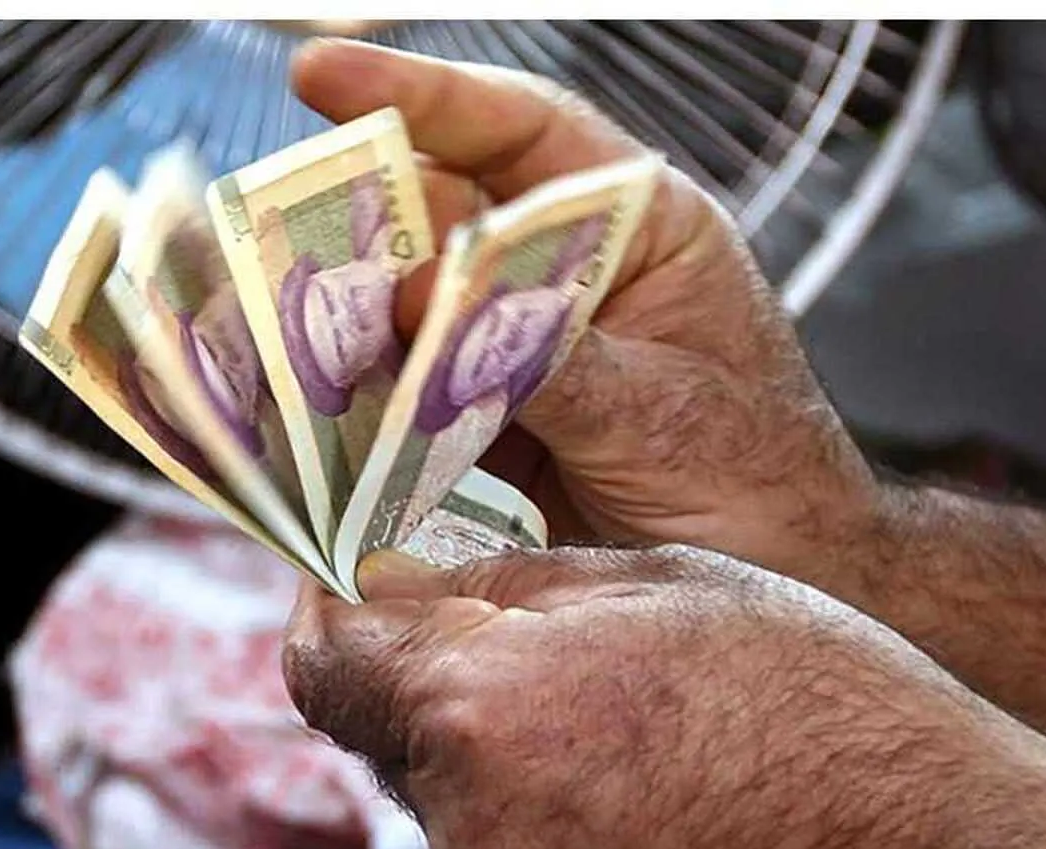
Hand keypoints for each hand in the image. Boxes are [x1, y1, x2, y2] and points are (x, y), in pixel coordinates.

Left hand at [283, 546, 1045, 848]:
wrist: (918, 833)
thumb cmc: (805, 692)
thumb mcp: (649, 581)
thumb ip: (498, 585)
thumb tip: (394, 577)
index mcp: (484, 704)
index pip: (325, 658)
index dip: (336, 606)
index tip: (363, 576)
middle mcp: (470, 816)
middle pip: (374, 723)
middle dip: (415, 667)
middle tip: (497, 627)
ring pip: (431, 781)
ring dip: (473, 731)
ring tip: (582, 698)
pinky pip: (485, 833)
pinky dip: (513, 787)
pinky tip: (600, 757)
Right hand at [292, 41, 879, 589]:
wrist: (778, 576)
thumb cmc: (755, 477)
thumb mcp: (657, 408)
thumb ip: (540, 353)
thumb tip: (421, 295)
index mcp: (640, 226)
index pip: (524, 133)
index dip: (421, 95)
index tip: (319, 76)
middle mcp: (575, 272)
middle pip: (443, 217)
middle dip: (356, 226)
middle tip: (267, 240)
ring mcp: (531, 344)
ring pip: (418, 307)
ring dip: (350, 322)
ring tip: (277, 335)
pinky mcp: (501, 415)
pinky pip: (419, 391)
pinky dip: (371, 402)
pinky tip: (322, 410)